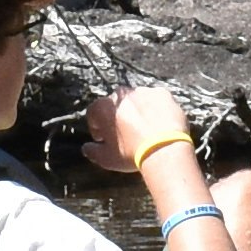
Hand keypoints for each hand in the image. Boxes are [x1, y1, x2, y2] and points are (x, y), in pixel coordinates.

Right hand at [82, 82, 198, 175]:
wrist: (163, 149)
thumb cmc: (131, 154)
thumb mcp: (107, 159)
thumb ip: (93, 151)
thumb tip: (87, 148)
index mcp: (103, 107)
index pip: (93, 113)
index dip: (97, 127)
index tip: (103, 139)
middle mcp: (121, 95)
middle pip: (115, 105)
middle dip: (117, 117)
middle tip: (126, 134)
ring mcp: (143, 91)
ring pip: (136, 100)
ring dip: (137, 111)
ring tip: (145, 129)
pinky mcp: (162, 93)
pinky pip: (155, 100)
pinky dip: (156, 109)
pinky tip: (159, 124)